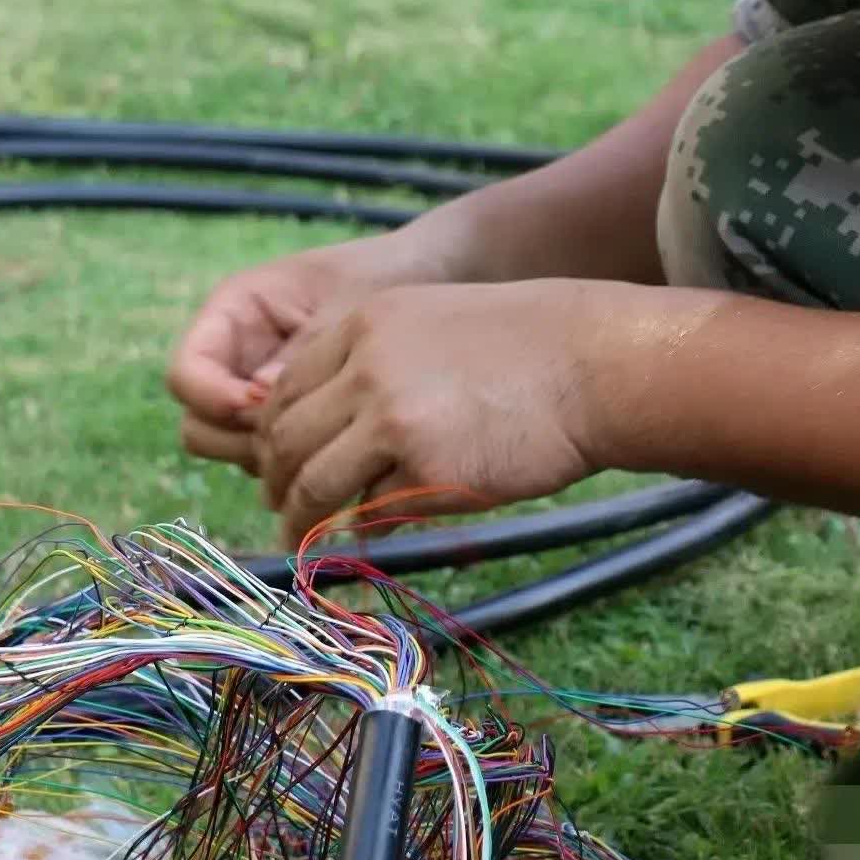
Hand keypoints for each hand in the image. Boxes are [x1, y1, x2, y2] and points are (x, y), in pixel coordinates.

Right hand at [167, 231, 451, 473]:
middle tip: (296, 434)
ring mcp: (258, 393)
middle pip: (199, 422)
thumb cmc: (379, 278)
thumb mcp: (342, 307)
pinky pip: (272, 457)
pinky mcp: (288, 420)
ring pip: (232, 449)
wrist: (423, 279)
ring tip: (323, 438)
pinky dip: (295, 462)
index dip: (212, 397)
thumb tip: (264, 403)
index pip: (185, 372)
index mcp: (233, 313)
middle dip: (238, 437)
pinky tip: (340, 447)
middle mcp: (236, 358)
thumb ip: (303, 352)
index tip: (259, 405)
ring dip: (267, 457)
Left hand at [256, 280, 606, 544]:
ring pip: (314, 481)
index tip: (276, 456)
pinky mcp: (425, 471)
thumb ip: (372, 360)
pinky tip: (370, 536)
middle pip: (286, 436)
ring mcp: (392, 419)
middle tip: (279, 505)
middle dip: (275, 478)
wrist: (588, 364)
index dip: (272, 428)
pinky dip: (363, 530)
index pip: (285, 384)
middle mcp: (366, 366)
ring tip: (300, 535)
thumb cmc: (520, 347)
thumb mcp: (429, 322)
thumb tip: (328, 423)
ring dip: (300, 516)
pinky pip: (371, 512)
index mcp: (362, 322)